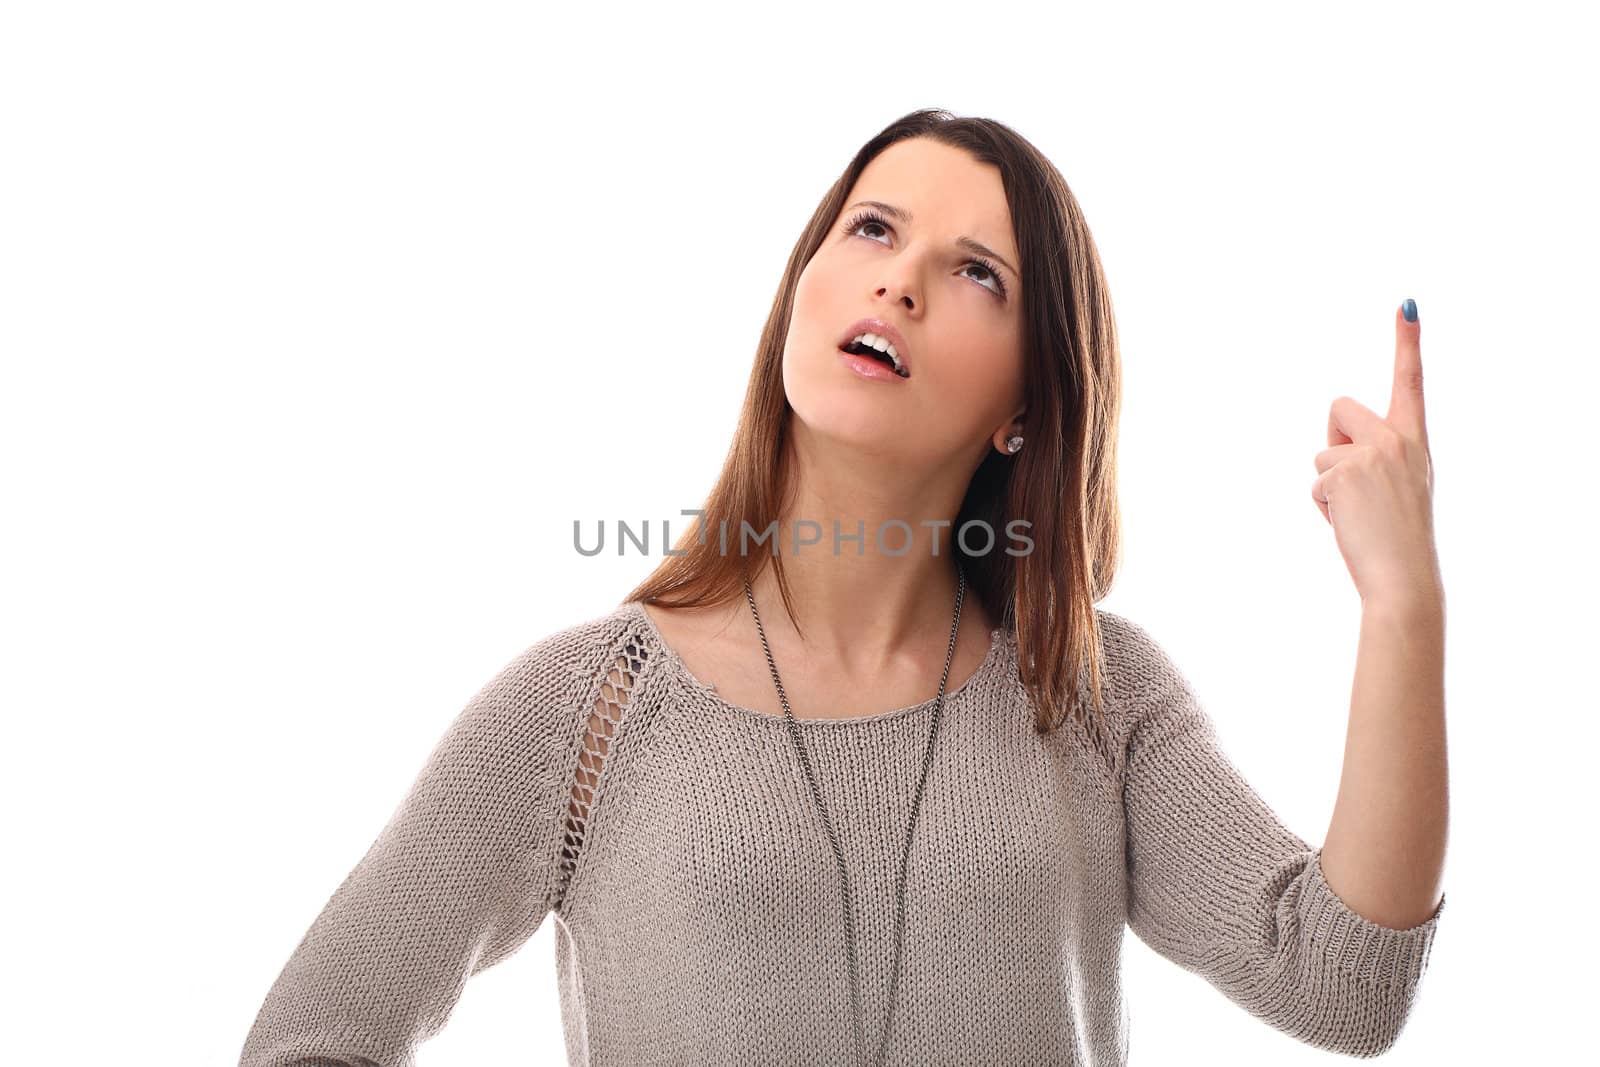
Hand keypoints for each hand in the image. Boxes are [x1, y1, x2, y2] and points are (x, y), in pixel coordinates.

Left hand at [1312, 300, 1442, 606]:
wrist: (1405, 577)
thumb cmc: (1398, 540)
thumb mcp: (1400, 489)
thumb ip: (1377, 459)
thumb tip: (1333, 458)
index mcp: (1415, 441)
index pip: (1410, 382)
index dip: (1407, 341)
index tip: (1406, 303)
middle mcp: (1397, 439)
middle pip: (1339, 408)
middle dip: (1334, 440)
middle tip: (1355, 485)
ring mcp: (1372, 453)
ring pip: (1322, 452)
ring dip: (1329, 485)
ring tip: (1358, 514)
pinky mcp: (1345, 471)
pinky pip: (1315, 482)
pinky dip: (1324, 506)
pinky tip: (1350, 523)